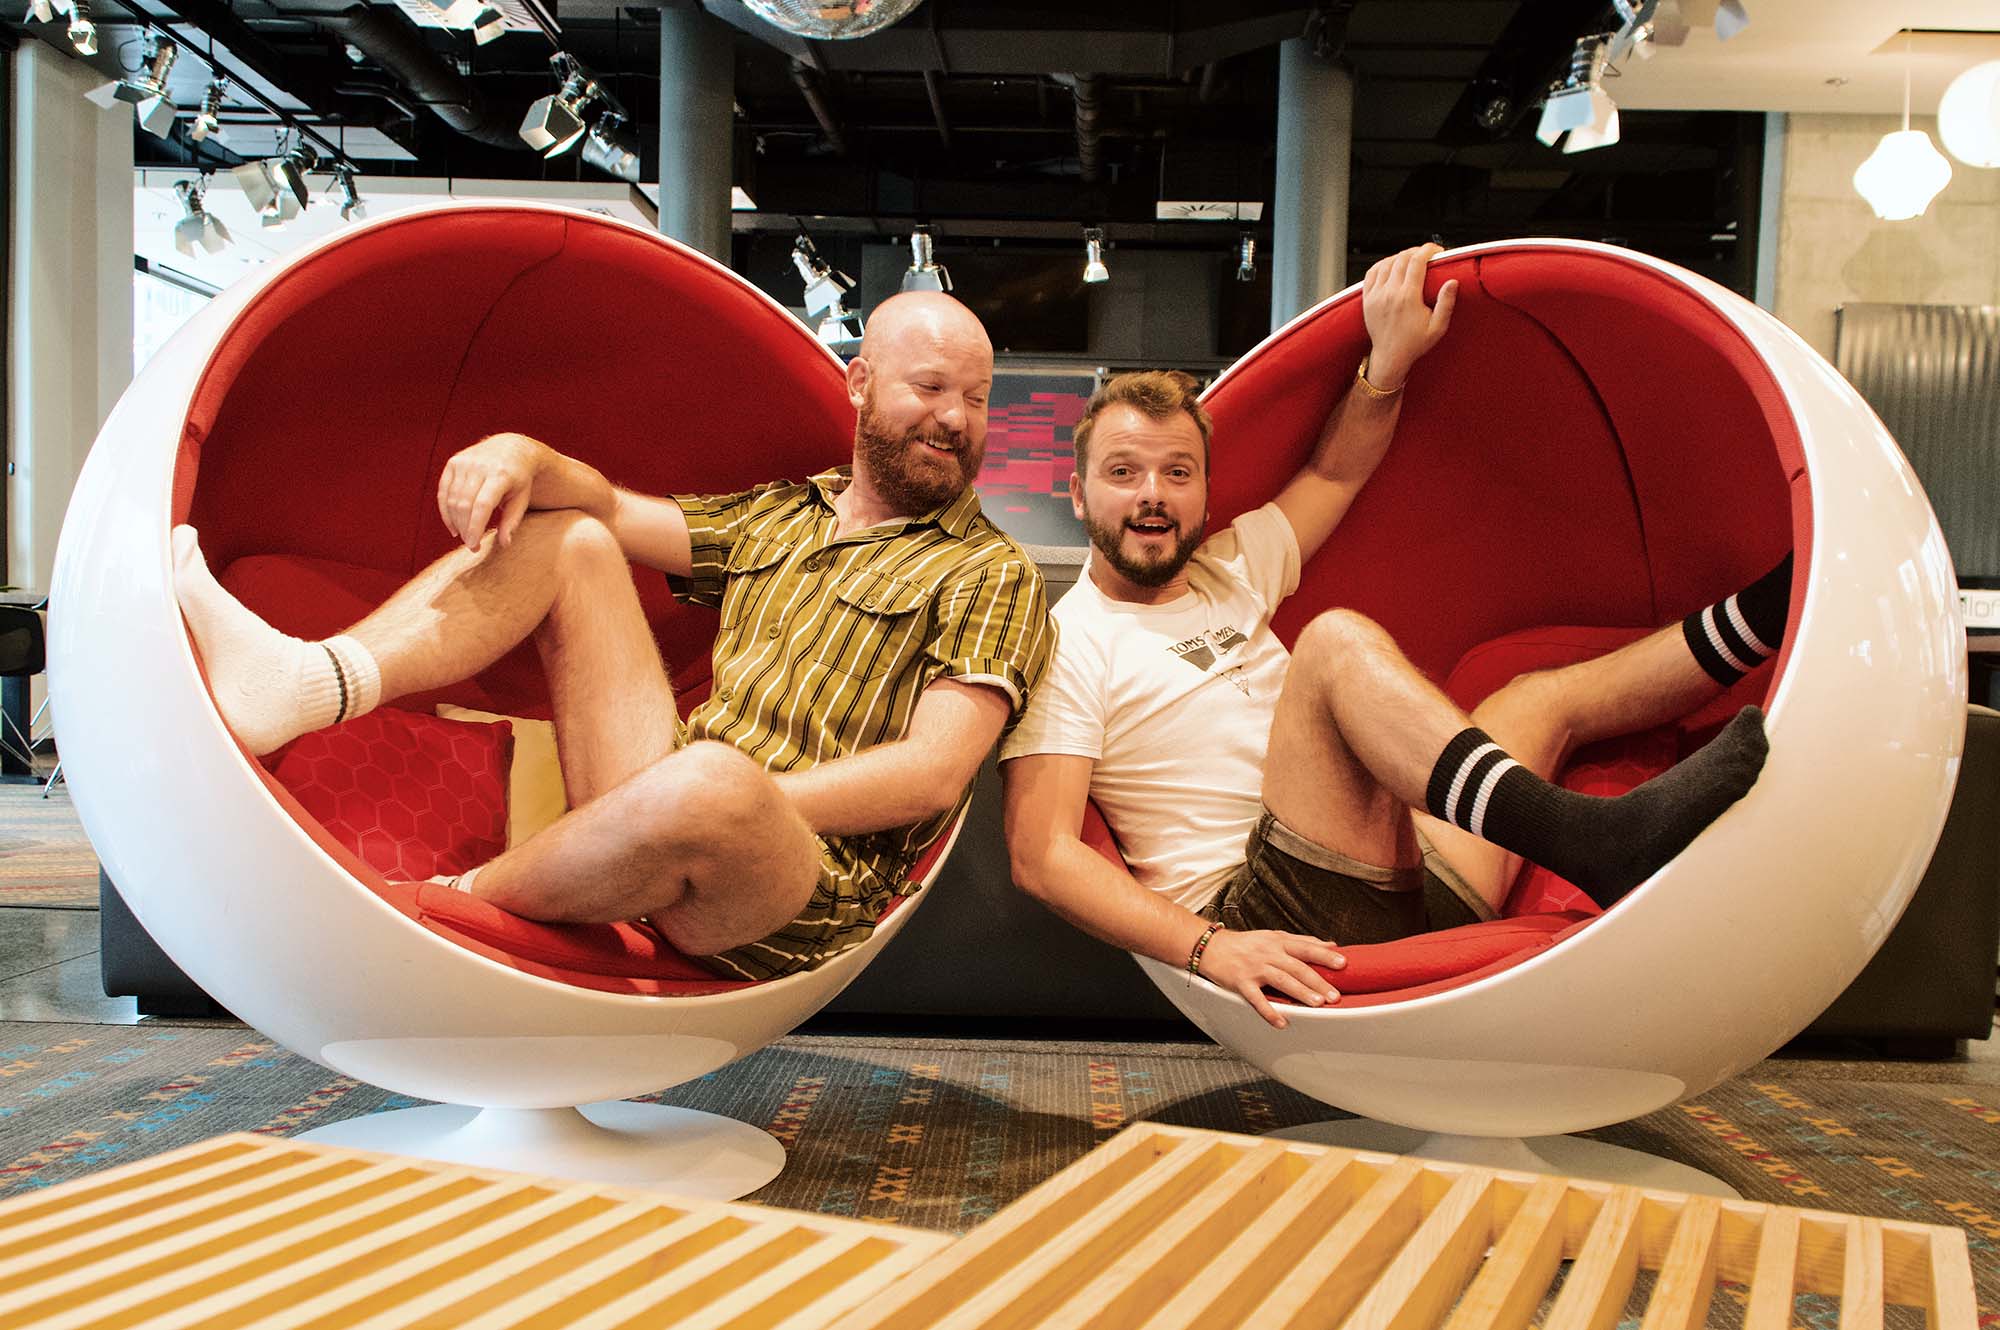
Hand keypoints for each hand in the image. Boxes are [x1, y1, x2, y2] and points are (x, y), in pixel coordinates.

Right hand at [437, 433, 543, 549]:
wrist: (512, 448)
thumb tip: (504, 543)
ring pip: (452, 499)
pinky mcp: (453, 462)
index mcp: (501, 474)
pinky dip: (445, 511)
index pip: (482, 505)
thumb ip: (512, 521)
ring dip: (456, 522)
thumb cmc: (519, 479)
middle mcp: (480, 466)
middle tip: (471, 546)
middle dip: (465, 529)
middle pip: (465, 504)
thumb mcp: (522, 498)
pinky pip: (444, 491)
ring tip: (464, 537)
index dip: (475, 527)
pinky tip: (453, 526)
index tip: (473, 545)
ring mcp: (464, 462)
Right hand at [1197, 928, 1345, 1029]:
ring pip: (1281, 981)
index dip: (1325, 955)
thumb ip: (1301, 941)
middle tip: (1334, 995)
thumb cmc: (1245, 944)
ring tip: (1317, 1004)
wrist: (1210, 947)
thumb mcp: (1273, 937)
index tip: (1343, 964)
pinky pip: (1256, 999)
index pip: (1306, 948)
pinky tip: (1281, 1022)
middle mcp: (1268, 954)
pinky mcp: (1241, 983)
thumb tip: (1330, 944)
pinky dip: (1269, 1011)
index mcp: (1278, 942)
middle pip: (1297, 967)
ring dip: (1300, 993)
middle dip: (1317, 982)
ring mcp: (1254, 968)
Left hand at [1359, 243, 1457, 391]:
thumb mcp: (1437, 327)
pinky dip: (1381, 264)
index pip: (1417, 262)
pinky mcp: (1367, 299)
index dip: (1428, 250)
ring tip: (1411, 259)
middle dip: (1416, 251)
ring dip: (1399, 257)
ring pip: (1386, 263)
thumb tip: (1452, 281)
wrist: (1390, 357)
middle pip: (1401, 259)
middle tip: (1426, 254)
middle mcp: (1390, 293)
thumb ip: (1446, 303)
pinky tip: (1391, 265)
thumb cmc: (1415, 343)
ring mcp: (1376, 295)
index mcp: (1408, 297)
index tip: (1436, 250)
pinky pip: (1371, 273)